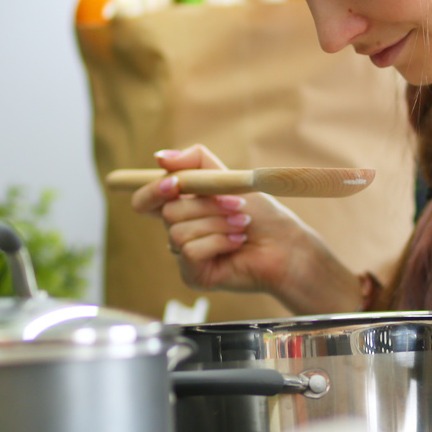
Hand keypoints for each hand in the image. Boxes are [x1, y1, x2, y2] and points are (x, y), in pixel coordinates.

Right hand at [127, 144, 356, 312]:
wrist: (286, 246)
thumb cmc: (261, 215)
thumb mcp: (228, 178)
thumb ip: (195, 162)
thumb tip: (160, 157)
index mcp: (182, 207)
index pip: (145, 201)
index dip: (153, 190)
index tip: (175, 184)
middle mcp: (178, 230)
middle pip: (167, 212)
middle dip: (206, 205)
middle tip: (237, 205)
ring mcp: (184, 254)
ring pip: (179, 232)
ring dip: (217, 223)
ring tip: (242, 225)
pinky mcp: (194, 275)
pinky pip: (190, 252)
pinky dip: (218, 242)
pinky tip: (237, 243)